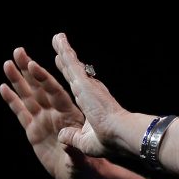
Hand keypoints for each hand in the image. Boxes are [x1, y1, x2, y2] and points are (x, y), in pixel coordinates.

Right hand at [0, 46, 87, 178]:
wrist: (80, 173)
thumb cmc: (84, 164)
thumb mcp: (80, 158)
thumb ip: (72, 149)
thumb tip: (66, 142)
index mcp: (69, 114)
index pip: (55, 92)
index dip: (44, 79)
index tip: (34, 64)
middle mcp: (55, 113)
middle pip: (39, 88)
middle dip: (29, 70)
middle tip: (18, 51)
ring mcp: (43, 121)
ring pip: (28, 96)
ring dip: (18, 80)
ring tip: (7, 64)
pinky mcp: (33, 131)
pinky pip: (21, 112)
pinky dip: (12, 100)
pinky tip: (4, 87)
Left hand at [51, 32, 130, 156]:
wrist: (121, 135)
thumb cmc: (110, 141)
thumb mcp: (85, 141)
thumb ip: (72, 137)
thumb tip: (62, 136)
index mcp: (90, 103)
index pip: (76, 85)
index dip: (70, 73)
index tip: (63, 63)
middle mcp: (89, 91)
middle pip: (73, 70)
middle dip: (66, 57)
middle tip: (60, 43)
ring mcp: (87, 85)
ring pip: (72, 63)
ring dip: (64, 49)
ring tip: (57, 37)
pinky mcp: (84, 83)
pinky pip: (71, 64)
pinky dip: (65, 52)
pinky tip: (59, 42)